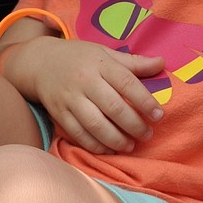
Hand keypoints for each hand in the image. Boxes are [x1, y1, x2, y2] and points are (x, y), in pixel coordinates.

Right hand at [31, 39, 165, 155]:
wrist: (40, 62)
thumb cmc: (79, 57)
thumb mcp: (105, 53)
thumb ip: (133, 62)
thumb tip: (162, 63)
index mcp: (100, 64)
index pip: (127, 83)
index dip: (145, 101)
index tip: (158, 115)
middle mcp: (85, 81)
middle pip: (114, 107)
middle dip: (134, 125)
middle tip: (147, 134)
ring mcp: (70, 99)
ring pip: (96, 125)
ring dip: (116, 139)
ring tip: (131, 146)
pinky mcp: (59, 113)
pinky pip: (78, 134)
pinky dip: (95, 145)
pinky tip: (109, 149)